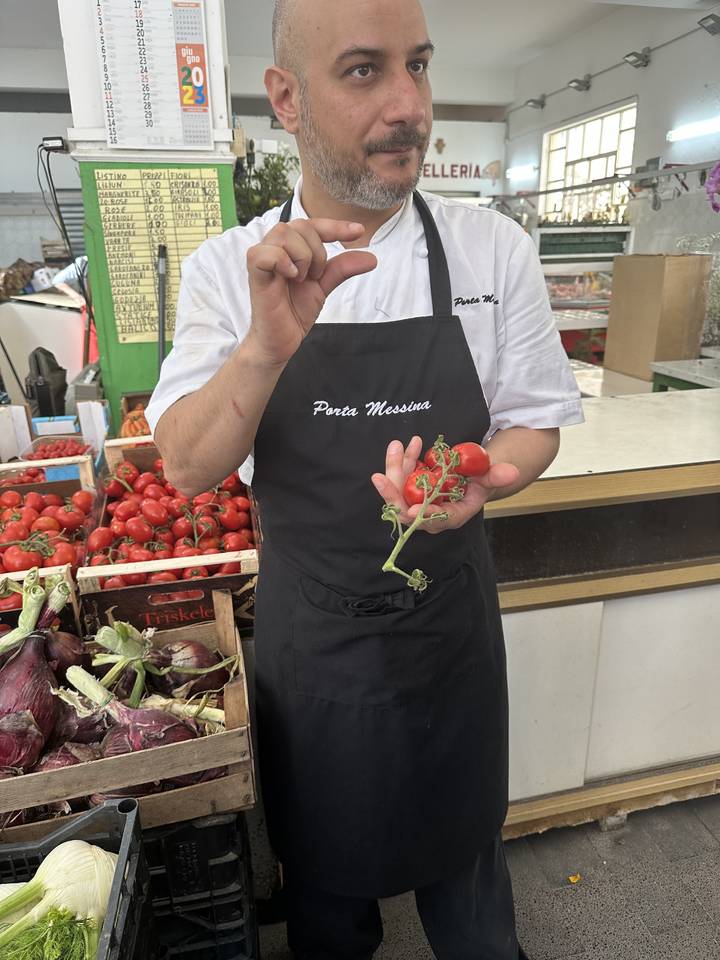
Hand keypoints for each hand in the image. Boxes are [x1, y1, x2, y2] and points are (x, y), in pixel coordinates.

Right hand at [246, 218, 376, 365]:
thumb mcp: (324, 286)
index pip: (313, 225)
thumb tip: (372, 258)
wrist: (280, 341)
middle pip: (300, 225)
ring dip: (302, 256)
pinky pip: (264, 253)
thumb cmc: (294, 312)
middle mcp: (275, 249)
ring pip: (284, 233)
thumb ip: (342, 269)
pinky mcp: (255, 274)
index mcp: (290, 249)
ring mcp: (263, 259)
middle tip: (316, 277)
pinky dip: (282, 261)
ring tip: (301, 279)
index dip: (335, 226)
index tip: (358, 232)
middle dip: (318, 250)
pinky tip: (291, 277)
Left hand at [371, 437, 519, 533]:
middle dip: (392, 493)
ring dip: (395, 468)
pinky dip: (400, 460)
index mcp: (452, 515)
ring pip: (398, 490)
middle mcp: (431, 512)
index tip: (411, 511)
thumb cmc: (480, 480)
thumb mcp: (490, 477)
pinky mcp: (409, 487)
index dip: (423, 516)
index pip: (435, 520)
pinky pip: (400, 476)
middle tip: (380, 477)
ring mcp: (417, 500)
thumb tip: (512, 472)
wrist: (471, 476)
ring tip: (398, 445)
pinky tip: (408, 445)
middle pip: (405, 510)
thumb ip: (498, 475)